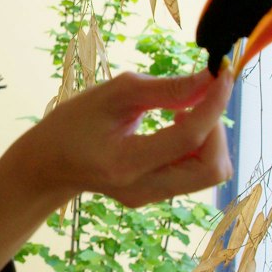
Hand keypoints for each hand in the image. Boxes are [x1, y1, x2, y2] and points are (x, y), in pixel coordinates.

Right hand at [20, 68, 234, 208]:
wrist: (49, 164)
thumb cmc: (73, 123)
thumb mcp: (112, 95)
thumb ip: (165, 89)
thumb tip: (211, 79)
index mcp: (124, 163)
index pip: (188, 139)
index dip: (213, 104)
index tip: (222, 73)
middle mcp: (142, 189)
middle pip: (212, 168)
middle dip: (216, 127)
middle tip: (195, 100)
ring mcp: (151, 197)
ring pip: (211, 173)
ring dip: (210, 137)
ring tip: (180, 114)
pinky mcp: (158, 196)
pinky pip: (198, 172)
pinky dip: (199, 145)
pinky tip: (174, 127)